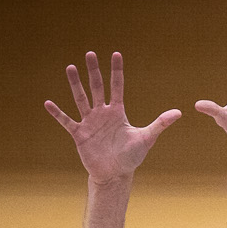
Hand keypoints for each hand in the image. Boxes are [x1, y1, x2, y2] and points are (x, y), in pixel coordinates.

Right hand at [44, 52, 181, 183]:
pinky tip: (47, 103)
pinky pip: (66, 121)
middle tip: (90, 54)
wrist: (115, 174)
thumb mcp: (146, 139)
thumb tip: (179, 113)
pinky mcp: (79, 134)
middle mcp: (102, 113)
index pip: (117, 86)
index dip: (117, 71)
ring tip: (70, 67)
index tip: (116, 54)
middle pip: (97, 87)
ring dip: (75, 84)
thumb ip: (160, 124)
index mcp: (117, 112)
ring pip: (81, 99)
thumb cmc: (131, 156)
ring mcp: (89, 122)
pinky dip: (57, 113)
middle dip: (94, 71)